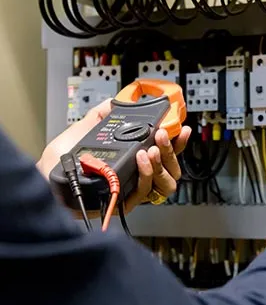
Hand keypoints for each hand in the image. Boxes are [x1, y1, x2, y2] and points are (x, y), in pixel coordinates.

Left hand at [37, 99, 190, 211]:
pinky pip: (145, 191)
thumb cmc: (59, 163)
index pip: (165, 155)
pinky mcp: (124, 202)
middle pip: (171, 170)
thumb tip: (114, 102)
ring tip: (150, 149)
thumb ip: (100, 116)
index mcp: (132, 162)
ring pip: (165, 183)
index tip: (182, 129)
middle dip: (171, 151)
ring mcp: (131, 191)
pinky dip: (146, 173)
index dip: (178, 143)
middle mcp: (136, 178)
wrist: (43, 180)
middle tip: (161, 135)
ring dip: (162, 163)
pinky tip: (141, 157)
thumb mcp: (82, 131)